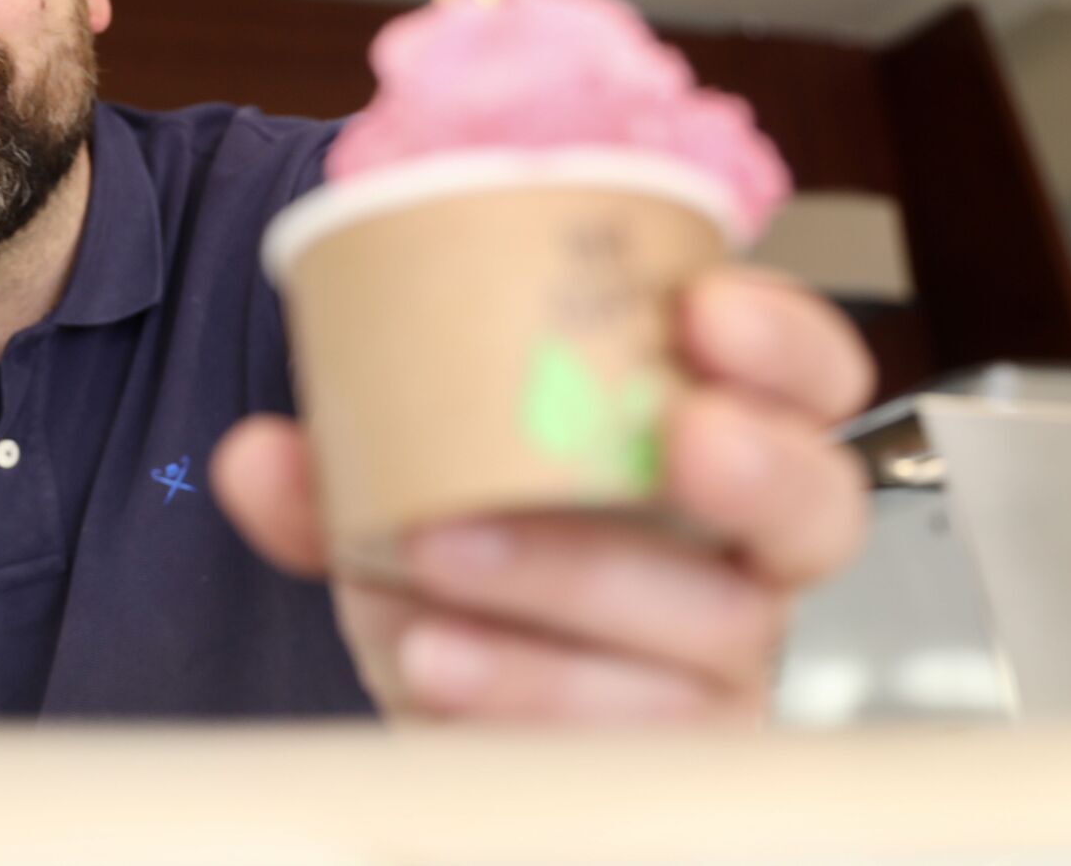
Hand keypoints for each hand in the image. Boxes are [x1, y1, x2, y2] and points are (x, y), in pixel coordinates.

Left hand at [212, 266, 874, 723]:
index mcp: (705, 442)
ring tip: (443, 558)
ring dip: (575, 583)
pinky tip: (436, 663)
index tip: (704, 310)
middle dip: (754, 467)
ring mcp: (714, 671)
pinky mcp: (663, 760)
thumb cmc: (466, 562)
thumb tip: (258, 455)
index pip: (810, 378)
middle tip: (676, 440)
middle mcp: (738, 557)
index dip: (783, 342)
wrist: (445, 696)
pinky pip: (627, 740)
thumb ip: (338, 468)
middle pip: (812, 508)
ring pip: (706, 634)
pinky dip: (517, 692)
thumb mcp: (404, 491)